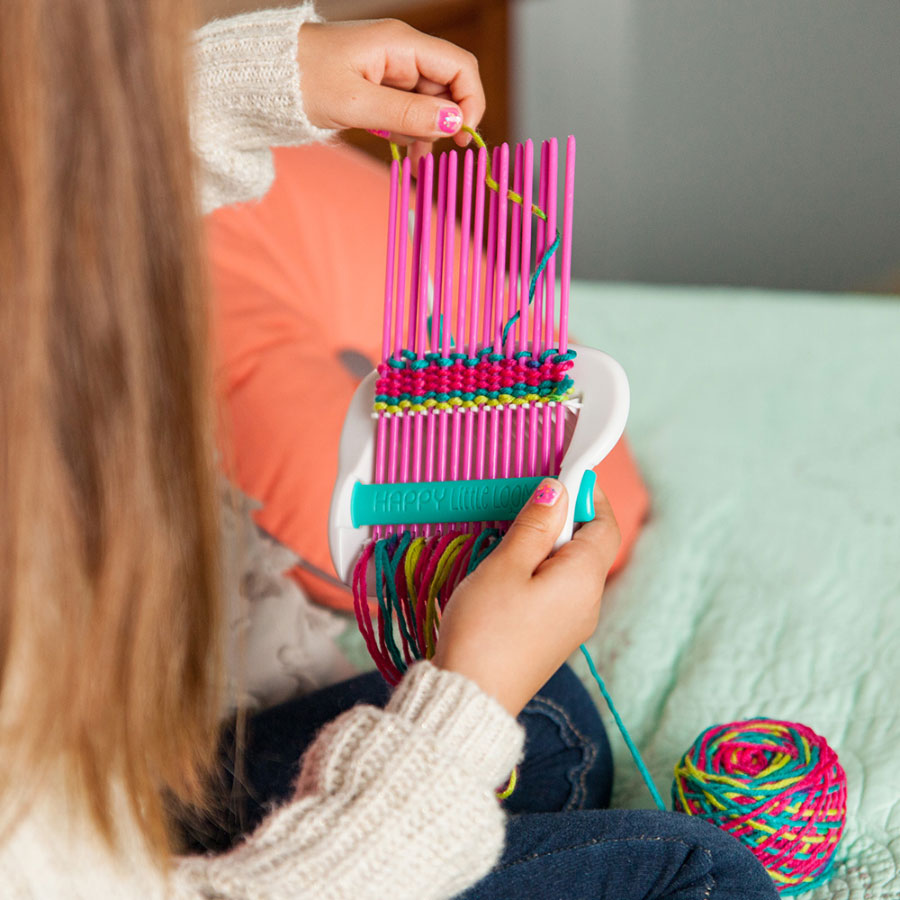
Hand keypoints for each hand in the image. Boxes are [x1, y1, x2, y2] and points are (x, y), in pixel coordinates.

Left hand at [297, 19, 484, 165]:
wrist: (263, 79)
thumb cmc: (301, 81)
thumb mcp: (356, 104)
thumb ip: (408, 113)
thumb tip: (454, 122)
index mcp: (400, 44)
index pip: (459, 67)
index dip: (470, 102)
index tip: (462, 138)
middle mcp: (401, 53)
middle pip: (447, 87)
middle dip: (445, 124)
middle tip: (430, 156)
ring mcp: (391, 70)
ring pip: (430, 103)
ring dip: (426, 133)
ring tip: (412, 159)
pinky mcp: (380, 87)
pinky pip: (409, 110)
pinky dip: (411, 132)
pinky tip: (405, 152)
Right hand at [431, 479, 620, 715]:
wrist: (469, 698)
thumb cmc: (485, 629)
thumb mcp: (506, 565)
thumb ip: (536, 525)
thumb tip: (559, 490)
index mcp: (584, 579)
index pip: (605, 524)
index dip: (588, 495)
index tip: (560, 477)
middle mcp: (588, 603)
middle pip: (588, 545)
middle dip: (562, 518)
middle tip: (524, 506)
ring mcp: (571, 624)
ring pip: (570, 568)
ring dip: (546, 545)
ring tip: (508, 539)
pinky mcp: (551, 638)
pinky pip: (556, 591)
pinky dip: (538, 571)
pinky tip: (505, 572)